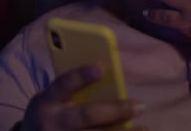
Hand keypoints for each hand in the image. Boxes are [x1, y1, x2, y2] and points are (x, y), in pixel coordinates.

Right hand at [20, 64, 145, 130]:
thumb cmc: (50, 115)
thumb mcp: (51, 101)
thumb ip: (73, 92)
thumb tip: (110, 79)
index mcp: (46, 102)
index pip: (63, 85)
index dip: (81, 76)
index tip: (101, 67)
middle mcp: (52, 124)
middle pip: (86, 116)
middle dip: (114, 111)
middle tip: (138, 106)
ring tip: (144, 129)